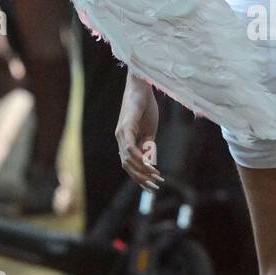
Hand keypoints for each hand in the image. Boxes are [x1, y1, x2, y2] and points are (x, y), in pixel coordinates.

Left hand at [115, 73, 162, 189]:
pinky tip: (147, 163)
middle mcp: (121, 139)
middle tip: (155, 187)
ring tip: (155, 176)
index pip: (130, 164)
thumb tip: (148, 161)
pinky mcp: (125, 126)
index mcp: (126, 141)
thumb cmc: (146, 107)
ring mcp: (121, 133)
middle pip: (127, 166)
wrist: (142, 88)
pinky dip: (137, 157)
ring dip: (141, 170)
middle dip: (141, 178)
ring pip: (127, 159)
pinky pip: (129, 146)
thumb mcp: (149, 131)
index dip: (140, 176)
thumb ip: (147, 145)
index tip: (153, 185)